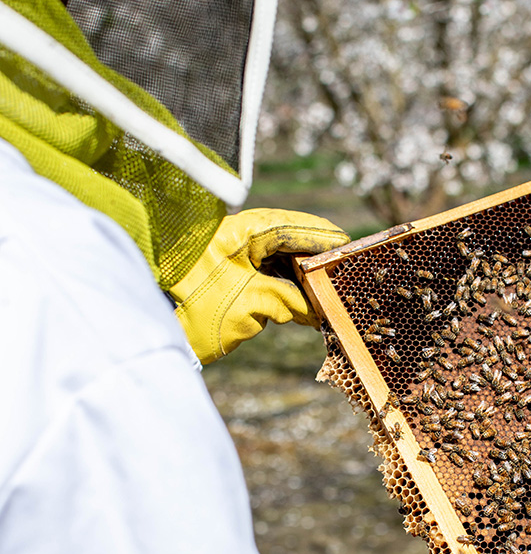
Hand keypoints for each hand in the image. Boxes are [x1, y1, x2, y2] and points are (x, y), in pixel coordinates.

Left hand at [169, 208, 348, 363]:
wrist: (158, 326)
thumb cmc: (198, 309)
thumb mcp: (251, 304)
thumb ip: (291, 301)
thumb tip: (321, 309)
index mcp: (243, 231)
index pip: (293, 227)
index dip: (324, 239)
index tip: (349, 250)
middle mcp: (242, 236)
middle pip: (292, 239)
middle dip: (319, 258)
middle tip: (347, 274)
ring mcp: (239, 253)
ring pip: (285, 257)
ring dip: (307, 275)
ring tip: (333, 291)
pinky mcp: (238, 272)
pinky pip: (274, 272)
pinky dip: (293, 285)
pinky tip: (311, 300)